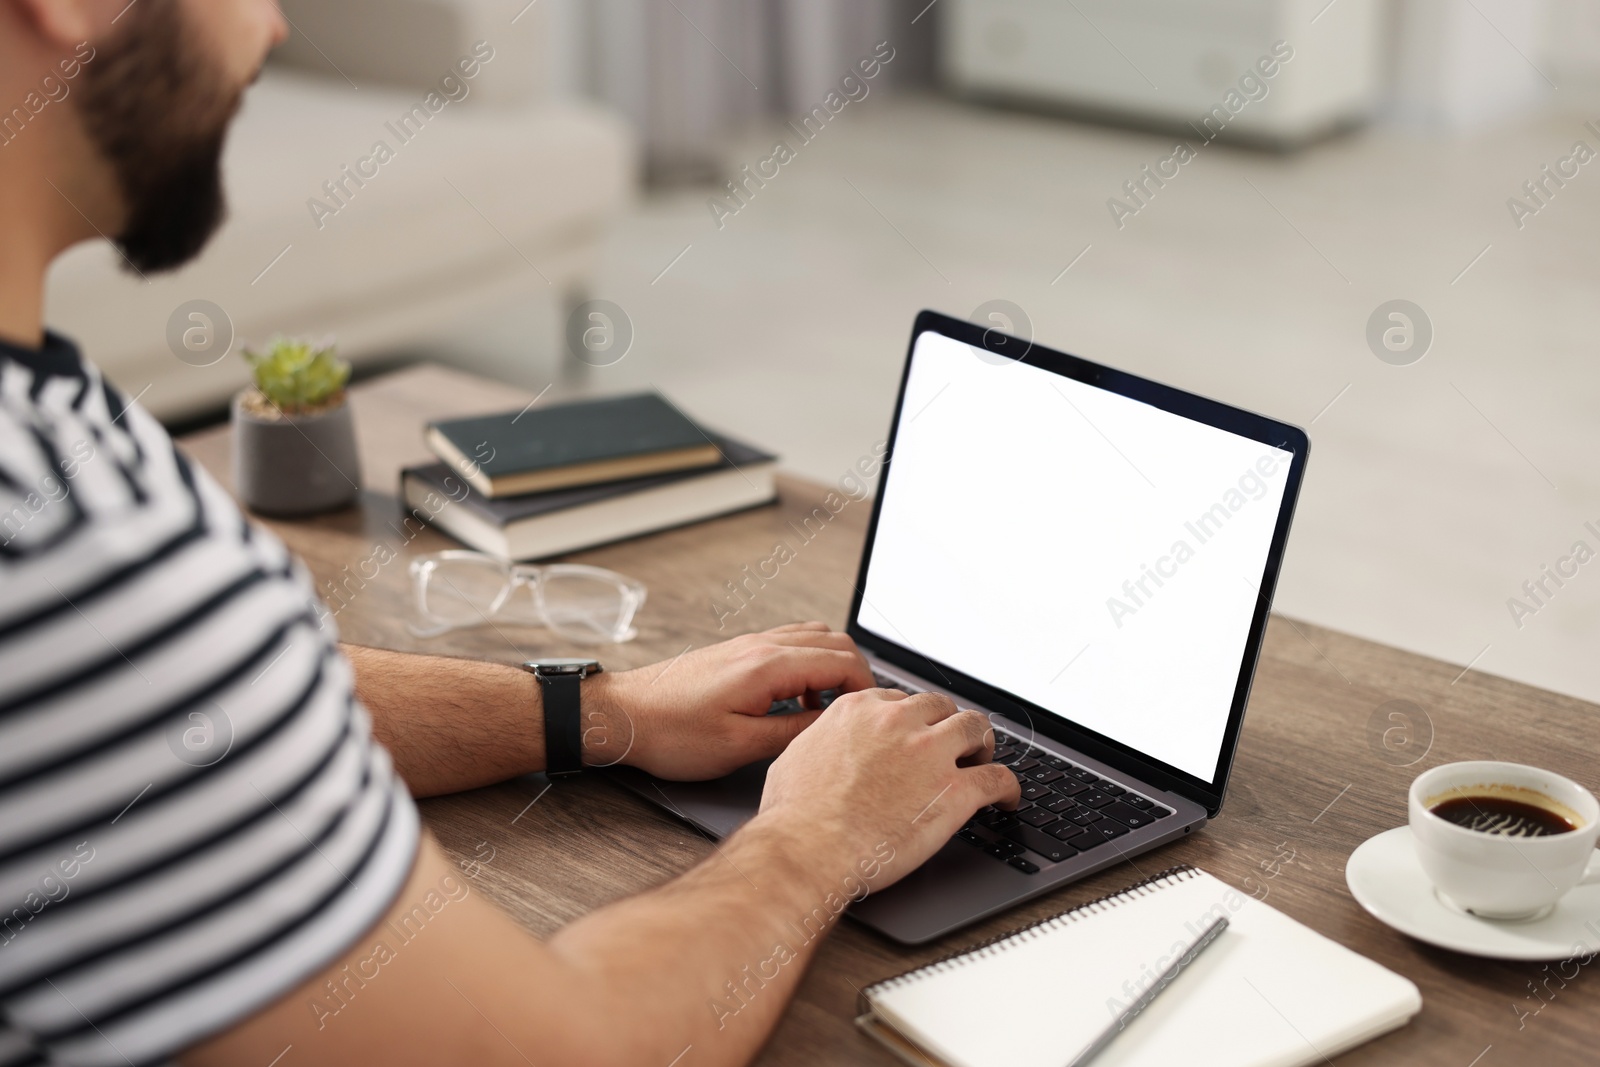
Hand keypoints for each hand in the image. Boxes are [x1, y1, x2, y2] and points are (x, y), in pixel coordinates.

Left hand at [582, 622, 873, 779]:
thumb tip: (832, 727)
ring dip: (831, 668)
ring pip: (814, 638)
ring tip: (822, 710)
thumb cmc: (672, 733)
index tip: (869, 718)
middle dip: (857, 676)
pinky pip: (789, 643)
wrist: (623, 716)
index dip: (867, 689)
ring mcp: (748, 643)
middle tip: (854, 715)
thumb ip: (793, 733)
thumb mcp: (740, 747)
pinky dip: (807, 664)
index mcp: (767, 666)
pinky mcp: (737, 651)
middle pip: (836, 643)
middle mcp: (761, 645)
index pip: (843, 661)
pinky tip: (793, 699)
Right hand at [754, 688, 1020, 890]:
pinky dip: (1009, 787)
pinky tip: (1008, 798)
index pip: (901, 701)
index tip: (916, 732)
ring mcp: (930, 754)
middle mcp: (898, 723)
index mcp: (860, 711)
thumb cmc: (795, 814)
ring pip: (975, 728)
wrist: (810, 847)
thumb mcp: (795, 758)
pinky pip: (998, 778)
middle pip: (941, 707)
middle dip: (948, 724)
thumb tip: (822, 748)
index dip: (913, 718)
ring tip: (983, 758)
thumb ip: (819, 742)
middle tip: (952, 744)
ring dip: (981, 742)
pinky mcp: (955, 791)